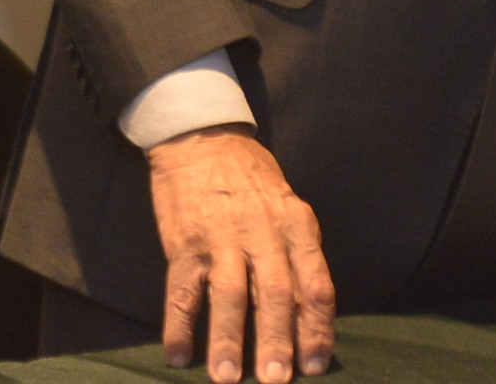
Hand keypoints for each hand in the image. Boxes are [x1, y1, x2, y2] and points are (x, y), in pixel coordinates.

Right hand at [145, 128, 334, 383]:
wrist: (203, 137)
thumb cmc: (252, 179)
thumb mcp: (288, 206)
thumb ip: (298, 254)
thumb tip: (308, 315)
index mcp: (296, 224)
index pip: (314, 283)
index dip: (317, 328)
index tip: (315, 365)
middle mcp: (261, 232)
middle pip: (275, 294)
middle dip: (277, 341)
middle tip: (277, 381)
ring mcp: (220, 237)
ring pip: (229, 296)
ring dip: (228, 341)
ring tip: (227, 378)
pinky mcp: (183, 242)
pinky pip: (182, 291)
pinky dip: (178, 327)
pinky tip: (178, 356)